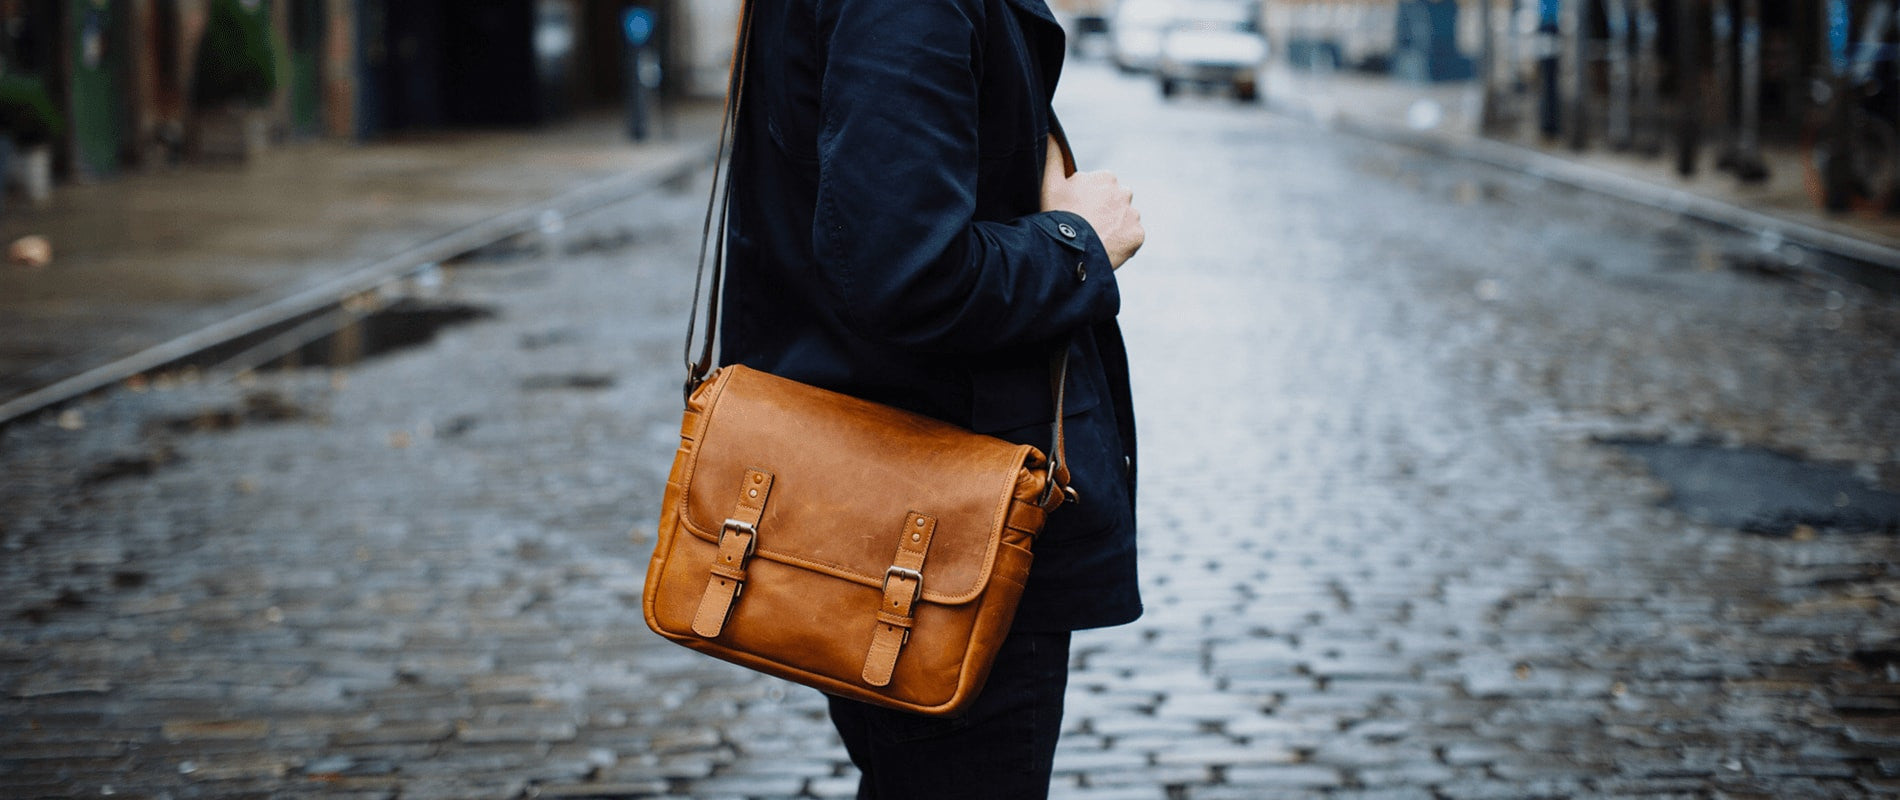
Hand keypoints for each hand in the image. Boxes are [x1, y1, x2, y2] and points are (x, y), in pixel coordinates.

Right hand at [1041, 137, 1143, 269]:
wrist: (1070, 250)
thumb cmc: (1057, 215)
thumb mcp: (1049, 183)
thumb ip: (1052, 156)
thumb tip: (1050, 133)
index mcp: (1106, 177)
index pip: (1100, 189)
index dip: (1087, 202)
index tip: (1076, 213)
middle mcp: (1124, 192)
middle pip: (1115, 204)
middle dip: (1104, 212)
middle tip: (1086, 227)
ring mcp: (1133, 215)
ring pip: (1124, 220)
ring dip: (1114, 227)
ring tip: (1095, 239)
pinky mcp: (1138, 235)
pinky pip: (1131, 238)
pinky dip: (1121, 243)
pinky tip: (1105, 246)